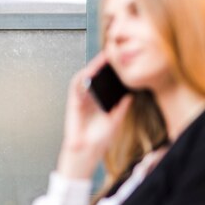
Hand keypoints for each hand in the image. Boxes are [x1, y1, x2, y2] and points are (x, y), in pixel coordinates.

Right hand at [57, 52, 132, 178]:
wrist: (87, 152)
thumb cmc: (100, 139)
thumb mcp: (115, 120)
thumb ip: (122, 107)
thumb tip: (131, 93)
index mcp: (102, 102)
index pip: (107, 83)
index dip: (114, 73)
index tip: (124, 62)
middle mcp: (91, 98)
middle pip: (97, 77)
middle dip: (104, 65)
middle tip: (114, 52)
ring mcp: (82, 99)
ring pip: (86, 78)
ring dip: (93, 67)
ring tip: (103, 58)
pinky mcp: (73, 102)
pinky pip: (76, 87)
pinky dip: (82, 78)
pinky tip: (88, 72)